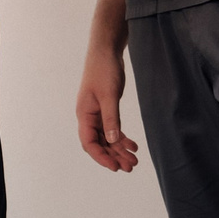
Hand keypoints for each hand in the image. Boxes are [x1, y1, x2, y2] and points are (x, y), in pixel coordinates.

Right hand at [77, 42, 139, 171]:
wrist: (106, 51)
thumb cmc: (104, 70)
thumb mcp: (109, 95)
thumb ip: (111, 118)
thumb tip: (113, 141)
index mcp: (84, 115)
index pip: (89, 143)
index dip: (101, 157)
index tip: (115, 167)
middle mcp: (89, 117)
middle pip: (100, 144)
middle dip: (114, 156)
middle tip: (130, 167)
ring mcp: (97, 113)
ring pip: (108, 138)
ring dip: (119, 150)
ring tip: (134, 160)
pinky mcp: (106, 108)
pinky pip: (113, 129)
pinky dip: (122, 138)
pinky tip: (133, 145)